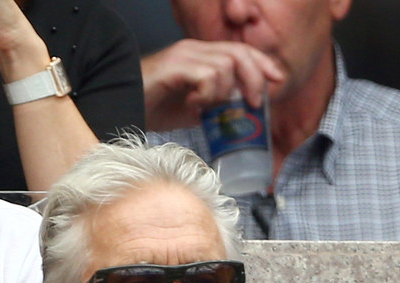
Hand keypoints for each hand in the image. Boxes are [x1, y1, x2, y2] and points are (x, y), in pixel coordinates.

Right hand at [141, 39, 284, 131]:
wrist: (121, 106)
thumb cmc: (154, 105)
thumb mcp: (195, 107)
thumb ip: (218, 104)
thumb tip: (241, 113)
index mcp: (202, 56)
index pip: (241, 50)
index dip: (263, 63)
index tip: (278, 80)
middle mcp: (194, 50)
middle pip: (239, 53)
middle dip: (255, 78)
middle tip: (253, 103)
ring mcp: (183, 57)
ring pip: (225, 65)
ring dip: (226, 91)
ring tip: (209, 107)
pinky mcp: (173, 67)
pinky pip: (206, 75)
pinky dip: (208, 94)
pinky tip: (194, 106)